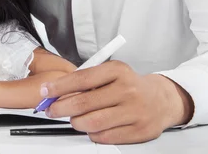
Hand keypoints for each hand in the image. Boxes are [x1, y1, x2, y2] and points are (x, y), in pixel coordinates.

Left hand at [40, 61, 193, 143]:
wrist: (161, 99)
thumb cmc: (129, 85)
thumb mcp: (110, 74)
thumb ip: (85, 81)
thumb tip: (55, 92)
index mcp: (117, 71)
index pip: (81, 79)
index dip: (59, 87)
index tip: (45, 92)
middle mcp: (128, 90)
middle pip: (84, 103)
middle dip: (61, 108)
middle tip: (52, 110)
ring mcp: (135, 111)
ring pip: (92, 123)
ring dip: (77, 123)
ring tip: (75, 119)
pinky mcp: (139, 131)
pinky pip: (105, 137)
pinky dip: (93, 134)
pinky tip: (93, 127)